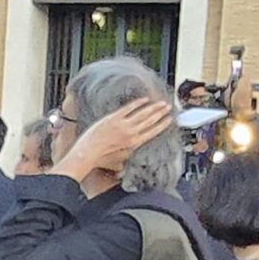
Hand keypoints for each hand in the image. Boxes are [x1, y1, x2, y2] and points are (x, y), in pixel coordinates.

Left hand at [51, 97, 170, 179]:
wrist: (89, 152)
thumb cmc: (102, 158)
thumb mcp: (120, 160)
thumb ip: (128, 154)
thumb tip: (132, 152)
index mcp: (134, 143)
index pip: (153, 132)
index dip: (162, 125)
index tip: (169, 119)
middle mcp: (131, 133)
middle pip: (150, 121)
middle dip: (161, 113)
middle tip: (168, 107)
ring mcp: (123, 124)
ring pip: (143, 113)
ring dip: (154, 107)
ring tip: (161, 103)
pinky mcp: (114, 118)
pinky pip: (129, 108)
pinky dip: (138, 103)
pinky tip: (145, 100)